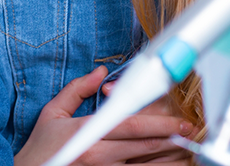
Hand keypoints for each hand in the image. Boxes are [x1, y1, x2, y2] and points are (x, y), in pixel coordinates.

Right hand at [14, 66, 195, 165]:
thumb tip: (99, 73)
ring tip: (185, 155)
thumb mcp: (52, 113)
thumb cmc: (40, 147)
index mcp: (87, 134)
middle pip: (144, 148)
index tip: (178, 122)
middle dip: (171, 141)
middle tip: (189, 135)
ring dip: (168, 162)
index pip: (129, 126)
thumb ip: (77, 90)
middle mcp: (99, 157)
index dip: (158, 124)